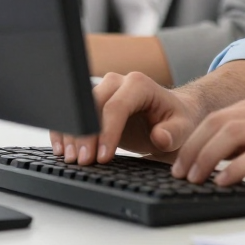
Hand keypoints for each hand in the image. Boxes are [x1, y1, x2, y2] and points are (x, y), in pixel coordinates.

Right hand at [49, 71, 201, 165]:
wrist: (170, 115)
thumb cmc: (176, 120)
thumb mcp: (183, 128)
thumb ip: (173, 132)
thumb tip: (160, 136)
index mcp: (140, 84)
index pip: (117, 106)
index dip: (107, 132)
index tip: (103, 157)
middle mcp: (119, 82)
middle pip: (93, 105)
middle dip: (86, 135)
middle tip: (82, 162)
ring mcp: (103, 91)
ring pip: (79, 109)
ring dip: (72, 134)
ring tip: (71, 160)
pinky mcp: (93, 104)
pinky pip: (73, 114)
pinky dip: (65, 131)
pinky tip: (62, 149)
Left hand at [171, 88, 244, 194]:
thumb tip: (229, 155)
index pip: (223, 113)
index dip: (196, 136)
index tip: (182, 159)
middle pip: (221, 121)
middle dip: (193, 147)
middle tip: (179, 172)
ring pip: (233, 134)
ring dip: (206, 158)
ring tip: (194, 178)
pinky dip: (233, 169)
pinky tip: (224, 182)